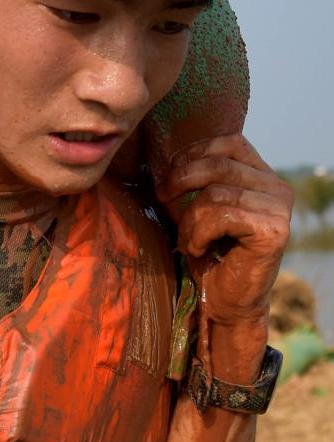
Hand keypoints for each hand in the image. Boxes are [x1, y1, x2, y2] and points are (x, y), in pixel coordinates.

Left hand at [158, 135, 292, 327]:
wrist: (224, 299)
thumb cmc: (207, 250)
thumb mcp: (196, 205)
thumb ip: (193, 179)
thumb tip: (161, 153)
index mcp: (263, 176)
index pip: (230, 142)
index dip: (194, 153)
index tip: (170, 177)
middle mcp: (278, 188)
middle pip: (218, 165)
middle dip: (180, 182)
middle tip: (163, 200)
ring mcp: (280, 209)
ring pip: (216, 193)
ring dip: (188, 219)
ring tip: (188, 239)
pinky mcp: (275, 232)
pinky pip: (222, 216)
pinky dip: (198, 233)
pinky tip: (199, 250)